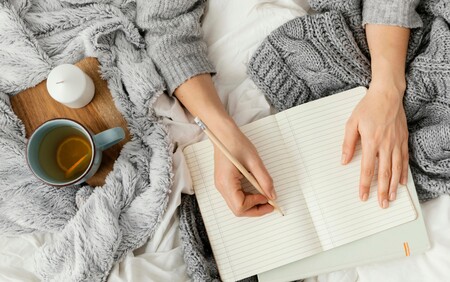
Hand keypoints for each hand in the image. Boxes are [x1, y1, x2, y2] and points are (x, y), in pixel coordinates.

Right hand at [213, 122, 274, 215]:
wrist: (223, 134)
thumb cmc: (235, 143)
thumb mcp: (254, 160)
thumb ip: (264, 179)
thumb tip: (272, 195)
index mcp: (227, 182)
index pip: (240, 206)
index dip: (255, 205)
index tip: (267, 197)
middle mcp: (221, 187)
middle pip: (238, 209)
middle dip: (255, 209)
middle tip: (269, 204)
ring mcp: (221, 185)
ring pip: (236, 205)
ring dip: (251, 204)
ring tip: (264, 196)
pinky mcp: (224, 182)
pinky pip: (235, 197)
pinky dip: (247, 198)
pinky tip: (256, 190)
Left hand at [341, 83, 408, 207]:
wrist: (387, 94)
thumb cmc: (368, 107)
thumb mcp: (352, 123)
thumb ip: (348, 143)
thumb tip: (344, 160)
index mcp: (371, 142)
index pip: (367, 169)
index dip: (365, 184)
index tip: (363, 195)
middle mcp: (386, 145)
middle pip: (384, 173)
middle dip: (381, 191)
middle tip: (381, 204)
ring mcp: (396, 143)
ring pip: (396, 169)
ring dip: (393, 186)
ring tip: (391, 198)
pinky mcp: (403, 139)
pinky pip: (404, 160)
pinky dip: (403, 173)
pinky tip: (401, 182)